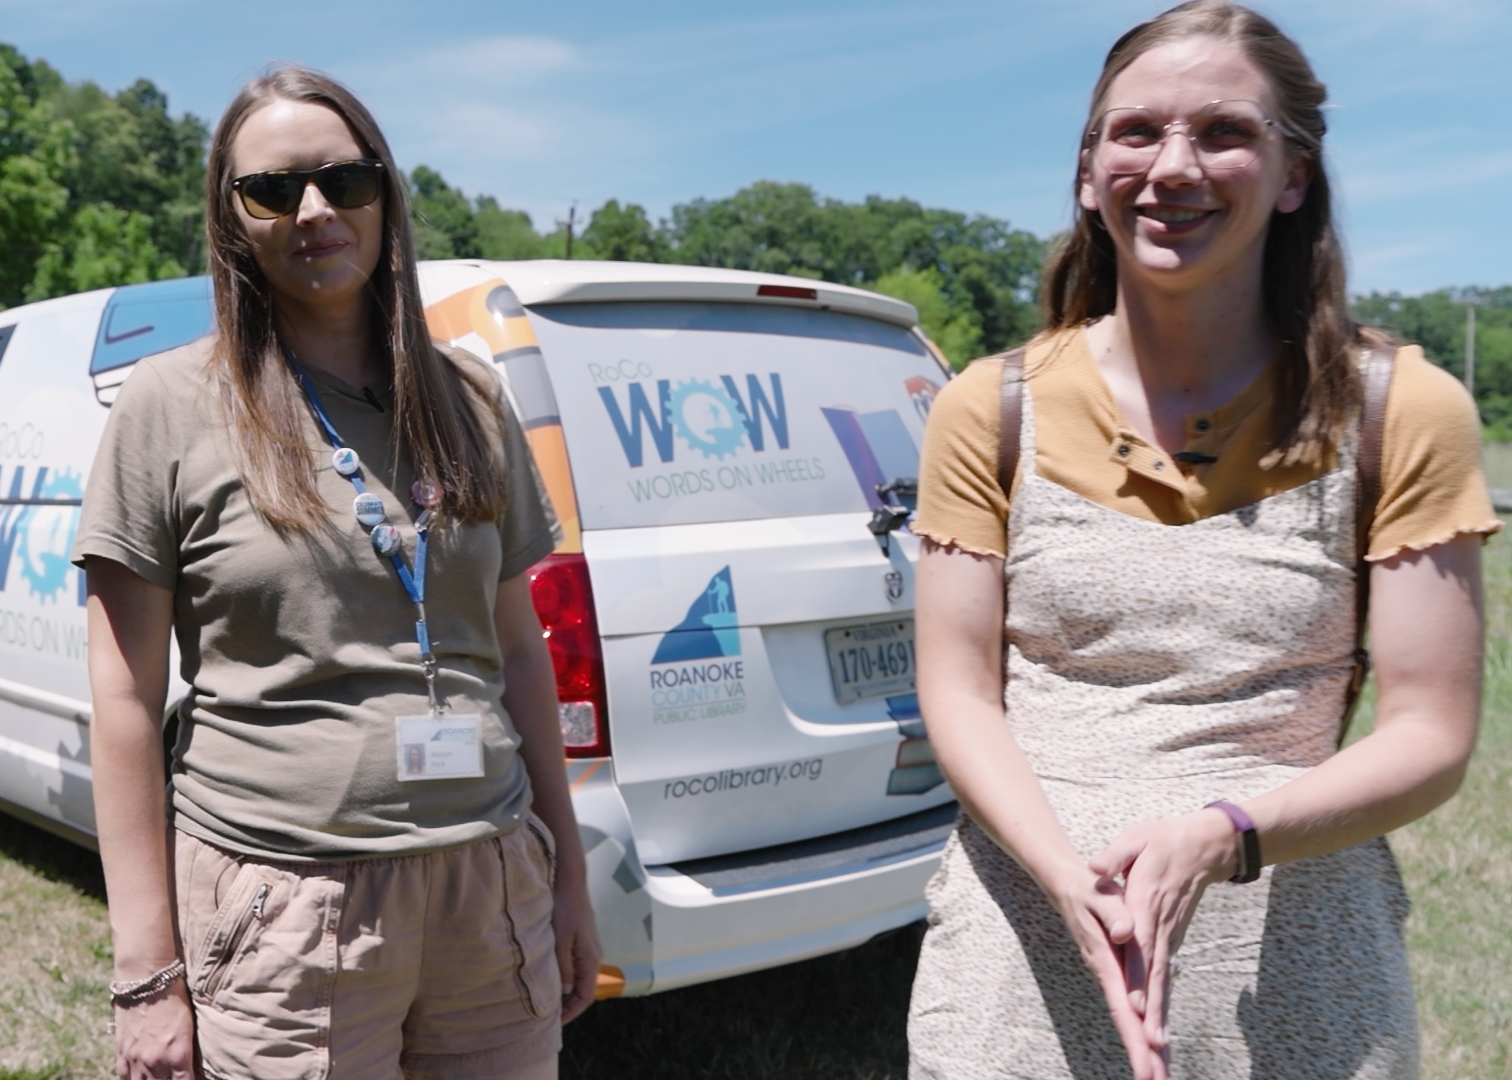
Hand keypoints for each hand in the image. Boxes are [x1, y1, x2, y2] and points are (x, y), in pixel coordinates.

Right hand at [112, 979, 194, 1079]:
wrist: (147, 980)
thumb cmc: (175, 997)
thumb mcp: (189, 1025)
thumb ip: (186, 1049)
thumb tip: (189, 1065)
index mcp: (178, 1054)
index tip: (192, 1078)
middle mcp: (155, 1061)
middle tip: (174, 1075)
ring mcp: (136, 1058)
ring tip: (157, 1077)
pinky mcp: (122, 1052)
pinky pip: (124, 1076)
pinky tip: (139, 1078)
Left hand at [551, 877, 602, 1022]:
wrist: (571, 882)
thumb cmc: (565, 910)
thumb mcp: (560, 941)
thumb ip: (563, 968)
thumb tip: (564, 992)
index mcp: (591, 959)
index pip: (586, 996)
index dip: (572, 1012)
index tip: (554, 1023)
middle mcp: (593, 956)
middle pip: (583, 989)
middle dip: (568, 1005)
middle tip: (546, 1016)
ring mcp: (588, 947)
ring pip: (578, 977)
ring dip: (565, 991)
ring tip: (545, 1000)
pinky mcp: (582, 940)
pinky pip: (575, 966)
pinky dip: (564, 977)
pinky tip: (550, 977)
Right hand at [1045, 864, 1165, 1079]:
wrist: (1070, 884)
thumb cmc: (1088, 889)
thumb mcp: (1100, 894)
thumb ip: (1114, 913)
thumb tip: (1127, 932)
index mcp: (1105, 960)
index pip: (1123, 1006)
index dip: (1135, 1038)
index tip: (1147, 1066)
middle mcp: (1108, 974)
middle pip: (1126, 1023)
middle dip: (1142, 1056)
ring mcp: (1112, 975)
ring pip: (1130, 1018)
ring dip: (1144, 1049)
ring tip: (1158, 1077)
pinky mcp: (1118, 972)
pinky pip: (1131, 1006)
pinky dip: (1141, 1028)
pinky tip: (1153, 1045)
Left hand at [1089, 810, 1236, 1064]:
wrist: (1205, 845)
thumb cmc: (1162, 841)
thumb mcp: (1136, 839)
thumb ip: (1114, 856)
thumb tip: (1096, 868)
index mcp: (1147, 904)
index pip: (1143, 945)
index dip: (1141, 976)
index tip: (1138, 1005)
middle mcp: (1160, 928)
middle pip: (1156, 977)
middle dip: (1153, 1016)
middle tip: (1152, 1051)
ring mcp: (1169, 938)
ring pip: (1163, 984)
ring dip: (1160, 1021)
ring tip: (1158, 1059)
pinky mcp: (1169, 944)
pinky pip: (1165, 981)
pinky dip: (1162, 1010)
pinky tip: (1160, 1039)